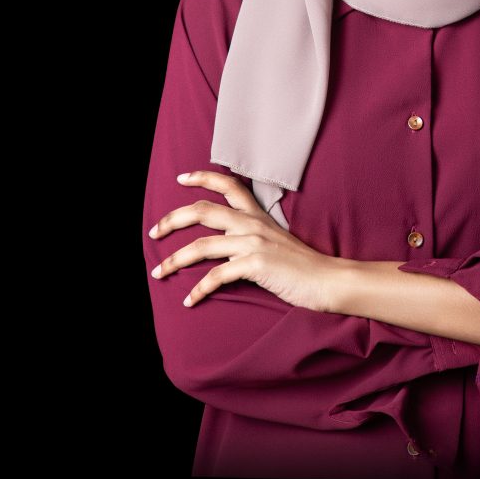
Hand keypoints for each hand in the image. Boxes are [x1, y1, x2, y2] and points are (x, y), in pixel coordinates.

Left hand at [147, 171, 340, 311]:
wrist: (326, 280)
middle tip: (153, 231)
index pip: (228, 184)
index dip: (202, 178)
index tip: (180, 178)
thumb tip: (225, 241)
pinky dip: (198, 289)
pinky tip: (189, 300)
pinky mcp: (255, 265)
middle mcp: (252, 224)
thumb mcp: (275, 240)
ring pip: (201, 246)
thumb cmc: (301, 264)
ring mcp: (253, 243)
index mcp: (257, 214)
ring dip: (174, 260)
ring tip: (159, 272)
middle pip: (202, 211)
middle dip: (172, 220)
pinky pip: (216, 276)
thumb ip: (252, 234)